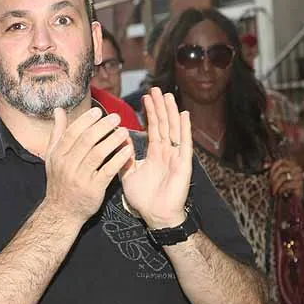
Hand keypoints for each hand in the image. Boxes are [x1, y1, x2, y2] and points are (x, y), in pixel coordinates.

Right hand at [43, 105, 133, 223]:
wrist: (62, 212)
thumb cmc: (59, 181)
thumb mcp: (52, 157)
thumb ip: (57, 133)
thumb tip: (58, 110)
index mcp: (57, 155)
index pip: (71, 133)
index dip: (85, 120)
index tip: (98, 111)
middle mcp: (67, 165)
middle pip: (86, 140)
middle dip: (103, 126)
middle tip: (116, 118)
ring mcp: (80, 177)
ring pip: (98, 153)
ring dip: (113, 140)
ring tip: (124, 131)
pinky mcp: (93, 189)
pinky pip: (108, 170)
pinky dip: (118, 159)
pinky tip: (127, 150)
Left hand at [122, 88, 192, 228]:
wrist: (156, 215)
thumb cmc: (144, 198)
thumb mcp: (128, 174)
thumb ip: (124, 157)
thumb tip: (119, 139)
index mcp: (154, 153)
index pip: (152, 128)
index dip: (149, 112)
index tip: (144, 96)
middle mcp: (166, 152)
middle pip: (163, 124)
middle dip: (159, 106)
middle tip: (155, 88)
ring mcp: (175, 156)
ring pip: (173, 129)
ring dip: (170, 112)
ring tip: (167, 95)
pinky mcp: (183, 164)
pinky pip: (184, 144)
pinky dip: (184, 129)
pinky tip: (184, 115)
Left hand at [269, 159, 303, 196]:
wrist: (295, 197)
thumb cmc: (286, 185)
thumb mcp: (280, 176)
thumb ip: (273, 170)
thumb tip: (264, 165)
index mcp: (292, 165)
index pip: (282, 161)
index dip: (273, 165)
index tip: (266, 171)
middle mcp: (297, 169)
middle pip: (281, 169)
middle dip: (273, 177)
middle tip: (269, 184)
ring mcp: (299, 177)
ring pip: (283, 177)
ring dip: (275, 185)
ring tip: (273, 190)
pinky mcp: (299, 185)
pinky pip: (286, 185)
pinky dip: (280, 189)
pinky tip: (279, 193)